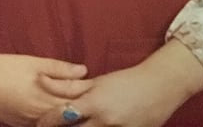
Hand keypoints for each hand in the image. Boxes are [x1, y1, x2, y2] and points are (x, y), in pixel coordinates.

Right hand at [0, 44, 88, 126]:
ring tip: (80, 104)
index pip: (75, 98)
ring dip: (67, 113)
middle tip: (95, 95)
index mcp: (44, 97)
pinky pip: (39, 124)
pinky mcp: (18, 124)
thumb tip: (84, 71)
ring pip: (54, 121)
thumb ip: (61, 69)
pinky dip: (52, 119)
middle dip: (81, 104)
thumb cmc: (5, 67)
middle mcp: (37, 113)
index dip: (88, 92)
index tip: (101, 85)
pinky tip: (58, 112)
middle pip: (67, 113)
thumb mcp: (35, 62)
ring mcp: (27, 121)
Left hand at [32, 40, 202, 126]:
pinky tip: (101, 126)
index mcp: (95, 102)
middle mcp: (104, 120)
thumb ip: (71, 86)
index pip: (60, 117)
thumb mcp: (100, 82)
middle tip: (56, 126)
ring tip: (85, 123)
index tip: (38, 124)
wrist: (164, 84)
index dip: (45, 122)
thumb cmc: (129, 80)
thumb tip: (42, 81)